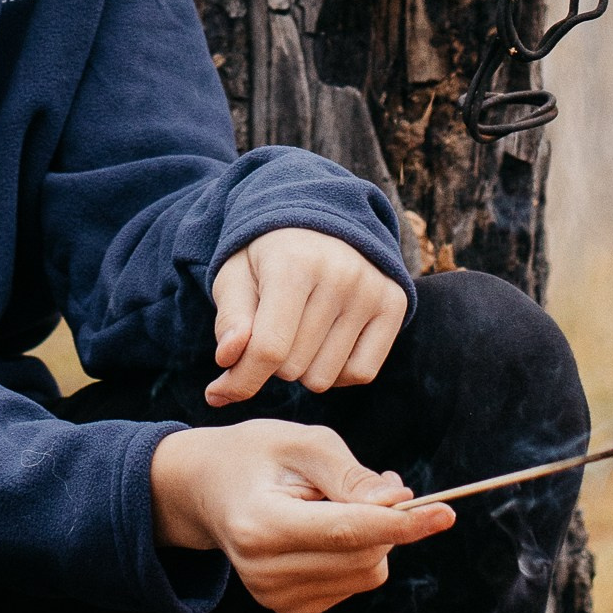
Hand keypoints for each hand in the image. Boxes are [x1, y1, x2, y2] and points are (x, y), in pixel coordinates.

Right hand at [150, 419, 451, 612]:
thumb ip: (352, 476)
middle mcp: (264, 573)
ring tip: (333, 501)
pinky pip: (355, 584)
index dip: (403, 524)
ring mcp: (274, 598)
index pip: (348, 532)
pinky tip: (324, 529)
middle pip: (365, 556)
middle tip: (377, 481)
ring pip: (367, 573)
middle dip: (388, 519)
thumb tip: (402, 504)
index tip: (446, 513)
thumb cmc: (258, 455)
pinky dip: (356, 553)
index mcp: (262, 526)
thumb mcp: (303, 443)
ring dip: (373, 535)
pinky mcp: (288, 609)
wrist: (208, 489)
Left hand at [206, 227, 407, 407]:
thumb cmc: (268, 258)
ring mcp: (372, 290)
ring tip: (300, 332)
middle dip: (272, 362)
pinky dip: (338, 371)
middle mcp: (340, 275)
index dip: (240, 379)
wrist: (320, 221)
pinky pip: (361, 373)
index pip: (268, 348)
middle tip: (273, 330)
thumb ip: (230, 319)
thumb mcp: (235, 277)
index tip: (218, 391)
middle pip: (293, 368)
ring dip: (304, 368)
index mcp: (293, 263)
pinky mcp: (395, 303)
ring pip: (325, 378)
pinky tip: (326, 344)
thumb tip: (228, 358)